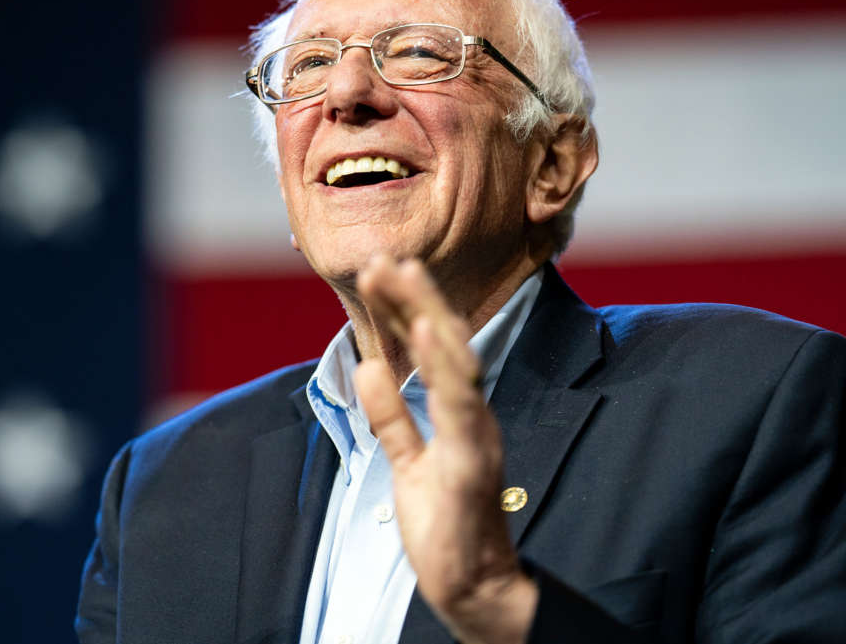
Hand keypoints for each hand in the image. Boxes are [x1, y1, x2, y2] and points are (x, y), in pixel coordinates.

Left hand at [355, 255, 537, 643]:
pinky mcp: (472, 463)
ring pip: (457, 360)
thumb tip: (369, 367)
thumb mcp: (408, 461)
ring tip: (404, 274)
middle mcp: (473, 415)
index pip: (429, 348)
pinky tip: (423, 331)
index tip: (378, 271)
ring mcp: (476, 436)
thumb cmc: (444, 525)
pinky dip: (445, 365)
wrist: (471, 588)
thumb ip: (391, 416)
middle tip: (384, 258)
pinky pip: (460, 406)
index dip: (405, 307)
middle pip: (446, 342)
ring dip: (429, 314)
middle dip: (416, 296)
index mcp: (458, 412)